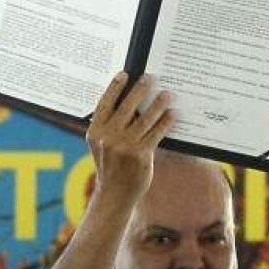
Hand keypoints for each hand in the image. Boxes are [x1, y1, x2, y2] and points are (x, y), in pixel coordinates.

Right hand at [85, 71, 172, 213]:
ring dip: (158, 103)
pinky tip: (173, 114)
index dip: (115, 87)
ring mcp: (124, 147)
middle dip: (141, 89)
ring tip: (168, 94)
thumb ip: (108, 126)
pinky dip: (166, 122)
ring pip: (145, 118)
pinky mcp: (140, 155)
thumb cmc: (110, 166)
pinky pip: (156, 133)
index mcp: (95, 132)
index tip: (125, 74)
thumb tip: (129, 102)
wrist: (114, 194)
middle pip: (127, 106)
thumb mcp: (101, 145)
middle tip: (151, 78)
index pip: (105, 103)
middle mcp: (108, 137)